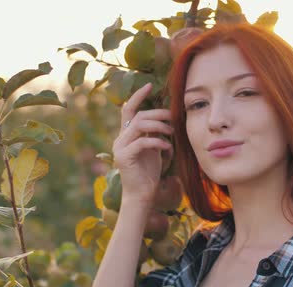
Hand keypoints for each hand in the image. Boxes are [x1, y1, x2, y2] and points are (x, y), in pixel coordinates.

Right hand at [112, 82, 173, 202]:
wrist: (141, 195)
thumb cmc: (149, 173)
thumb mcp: (153, 149)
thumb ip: (154, 133)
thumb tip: (166, 119)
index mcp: (126, 135)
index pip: (129, 110)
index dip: (138, 96)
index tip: (150, 85)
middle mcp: (120, 139)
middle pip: (138, 116)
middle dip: (157, 113)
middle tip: (172, 116)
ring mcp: (120, 148)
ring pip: (139, 125)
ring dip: (159, 125)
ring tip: (171, 131)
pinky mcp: (124, 157)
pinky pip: (142, 142)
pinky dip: (157, 141)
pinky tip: (168, 146)